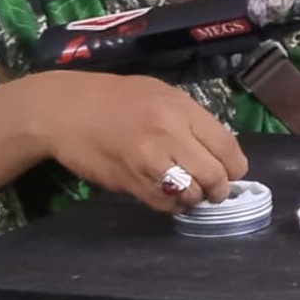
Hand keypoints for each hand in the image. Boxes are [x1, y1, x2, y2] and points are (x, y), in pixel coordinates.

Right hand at [25, 72, 246, 214]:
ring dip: (195, 198)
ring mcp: (148, 162)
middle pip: (214, 175)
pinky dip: (172, 205)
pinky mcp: (130, 183)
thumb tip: (217, 150)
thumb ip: (191, 119)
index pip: (227, 147)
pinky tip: (168, 194)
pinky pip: (164, 205)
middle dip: (219, 188)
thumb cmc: (114, 98)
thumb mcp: (160, 93)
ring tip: (190, 190)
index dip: (235, 167)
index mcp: (179, 109)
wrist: (64, 111)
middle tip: (214, 188)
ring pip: (191, 195)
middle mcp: (168, 135)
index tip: (231, 171)